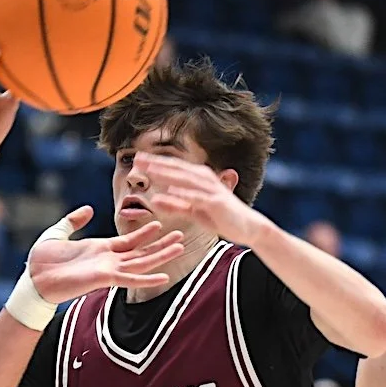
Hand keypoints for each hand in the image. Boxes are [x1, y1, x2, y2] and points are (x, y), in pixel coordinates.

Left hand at [27, 206, 184, 302]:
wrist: (32, 280)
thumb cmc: (42, 261)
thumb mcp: (58, 233)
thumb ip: (73, 221)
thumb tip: (87, 209)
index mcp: (98, 249)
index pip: (128, 241)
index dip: (144, 233)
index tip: (159, 225)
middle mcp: (107, 261)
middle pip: (140, 252)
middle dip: (160, 245)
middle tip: (181, 237)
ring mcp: (107, 270)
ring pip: (141, 263)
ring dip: (160, 256)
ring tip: (180, 247)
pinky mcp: (103, 279)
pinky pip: (129, 279)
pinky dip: (146, 278)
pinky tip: (163, 276)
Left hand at [136, 153, 268, 247]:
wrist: (247, 227)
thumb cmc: (219, 217)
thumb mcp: (193, 211)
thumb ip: (175, 205)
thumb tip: (155, 200)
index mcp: (199, 179)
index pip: (174, 167)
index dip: (156, 162)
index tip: (137, 158)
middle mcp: (205, 180)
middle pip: (177, 169)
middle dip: (157, 163)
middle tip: (138, 158)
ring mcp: (211, 190)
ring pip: (185, 180)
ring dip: (167, 174)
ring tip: (149, 171)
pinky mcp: (216, 203)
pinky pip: (197, 198)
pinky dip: (183, 194)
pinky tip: (170, 191)